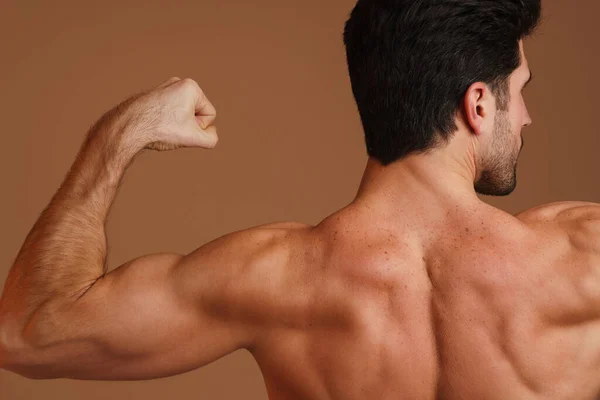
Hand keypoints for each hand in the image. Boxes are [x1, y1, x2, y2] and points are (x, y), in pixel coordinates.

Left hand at [96, 77, 218, 151]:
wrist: (127, 128)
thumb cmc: (160, 129)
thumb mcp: (194, 138)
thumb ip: (211, 138)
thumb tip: (209, 134)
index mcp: (191, 87)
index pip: (209, 114)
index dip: (199, 128)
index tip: (182, 129)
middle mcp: (177, 83)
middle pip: (195, 113)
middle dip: (187, 126)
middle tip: (171, 130)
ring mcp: (163, 88)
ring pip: (181, 115)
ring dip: (176, 126)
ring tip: (161, 129)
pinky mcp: (152, 97)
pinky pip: (168, 114)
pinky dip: (164, 123)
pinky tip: (153, 127)